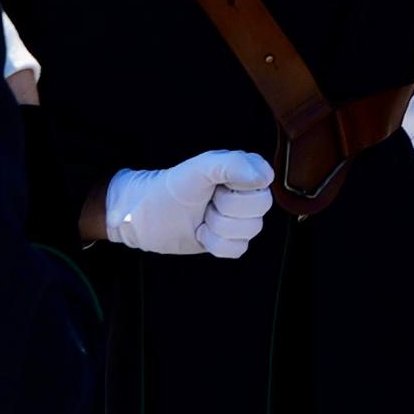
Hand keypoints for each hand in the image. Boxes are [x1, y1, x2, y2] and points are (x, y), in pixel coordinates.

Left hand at [101, 150, 277, 258]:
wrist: (146, 217)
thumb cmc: (172, 188)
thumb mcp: (200, 168)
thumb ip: (233, 165)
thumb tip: (266, 179)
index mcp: (244, 169)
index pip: (263, 185)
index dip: (238, 191)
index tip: (217, 187)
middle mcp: (246, 192)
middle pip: (259, 210)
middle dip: (226, 210)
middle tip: (207, 203)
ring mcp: (239, 217)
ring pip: (249, 231)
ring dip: (217, 228)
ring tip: (201, 217)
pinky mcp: (230, 239)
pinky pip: (238, 249)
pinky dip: (216, 244)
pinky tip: (202, 233)